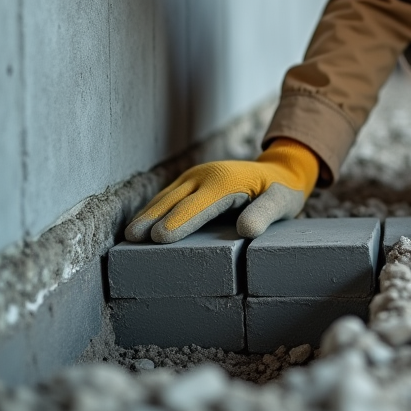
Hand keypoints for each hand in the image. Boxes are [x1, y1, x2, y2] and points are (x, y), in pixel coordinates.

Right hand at [125, 138, 318, 242]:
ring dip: (148, 213)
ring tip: (129, 236)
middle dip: (153, 218)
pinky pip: (169, 195)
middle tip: (131, 239)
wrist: (280, 170)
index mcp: (227, 181)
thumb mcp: (282, 202)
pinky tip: (141, 224)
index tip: (159, 237)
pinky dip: (154, 209)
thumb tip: (246, 230)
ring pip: (167, 196)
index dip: (179, 221)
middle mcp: (207, 174)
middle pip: (176, 199)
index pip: (199, 205)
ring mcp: (196, 175)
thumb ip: (265, 214)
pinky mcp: (192, 180)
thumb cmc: (281, 191)